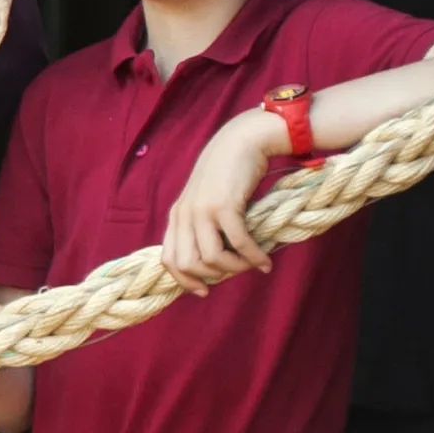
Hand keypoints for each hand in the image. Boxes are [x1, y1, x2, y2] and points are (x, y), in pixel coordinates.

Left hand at [163, 117, 280, 289]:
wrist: (242, 141)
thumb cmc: (228, 173)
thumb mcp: (205, 200)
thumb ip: (202, 224)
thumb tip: (213, 260)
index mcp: (177, 216)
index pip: (169, 259)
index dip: (184, 280)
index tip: (203, 290)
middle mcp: (184, 215)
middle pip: (188, 264)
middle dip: (213, 276)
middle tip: (236, 273)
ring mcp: (202, 211)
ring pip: (211, 258)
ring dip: (234, 268)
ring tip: (252, 265)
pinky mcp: (225, 206)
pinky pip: (237, 243)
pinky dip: (252, 256)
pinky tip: (264, 261)